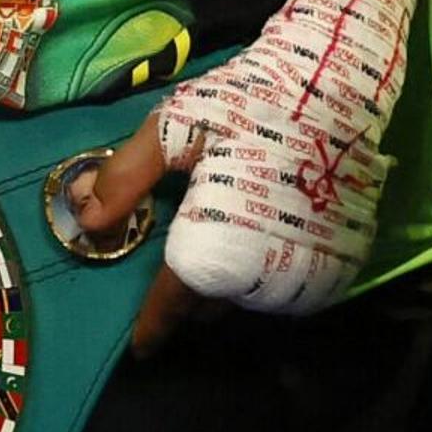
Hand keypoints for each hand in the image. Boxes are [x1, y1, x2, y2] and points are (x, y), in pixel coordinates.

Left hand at [73, 0, 414, 325]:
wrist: (337, 84)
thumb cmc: (248, 102)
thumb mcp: (173, 127)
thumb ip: (126, 177)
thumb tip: (87, 221)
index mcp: (220, 239)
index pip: (178, 298)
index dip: (156, 323)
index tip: (141, 346)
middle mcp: (268, 266)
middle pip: (218, 303)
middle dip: (191, 301)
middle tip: (171, 288)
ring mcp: (313, 265)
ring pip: (258, 300)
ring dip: (230, 291)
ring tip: (209, 267)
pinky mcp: (344, 256)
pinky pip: (297, 289)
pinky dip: (268, 281)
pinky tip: (252, 253)